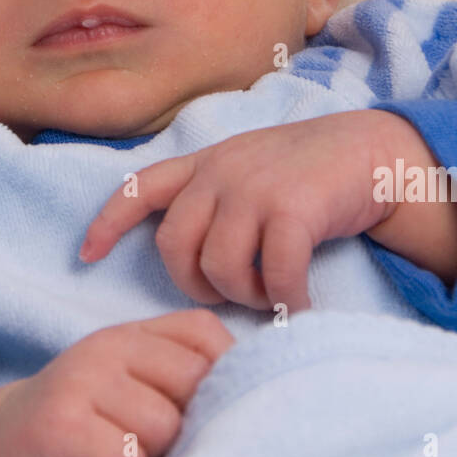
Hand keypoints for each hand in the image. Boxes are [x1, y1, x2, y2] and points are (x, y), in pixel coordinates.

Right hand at [0, 310, 234, 456]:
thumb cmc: (83, 422)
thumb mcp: (129, 383)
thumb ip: (178, 377)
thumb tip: (255, 397)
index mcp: (133, 332)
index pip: (206, 333)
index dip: (222, 373)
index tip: (206, 410)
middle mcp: (108, 344)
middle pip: (194, 383)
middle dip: (185, 424)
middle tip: (150, 441)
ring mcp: (82, 379)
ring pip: (165, 426)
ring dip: (151, 456)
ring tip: (119, 455)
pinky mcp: (62, 422)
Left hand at [79, 112, 394, 312]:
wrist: (371, 151)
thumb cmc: (309, 174)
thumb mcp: (249, 171)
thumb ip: (215, 197)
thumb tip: (190, 253)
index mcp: (205, 163)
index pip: (139, 187)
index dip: (107, 223)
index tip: (86, 257)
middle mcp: (221, 171)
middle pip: (173, 246)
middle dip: (195, 284)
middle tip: (231, 294)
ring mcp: (255, 187)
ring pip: (219, 266)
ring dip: (244, 296)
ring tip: (271, 296)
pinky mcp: (293, 206)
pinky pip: (274, 273)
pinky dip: (286, 300)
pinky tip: (299, 304)